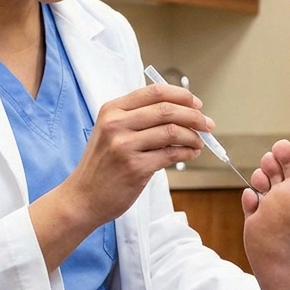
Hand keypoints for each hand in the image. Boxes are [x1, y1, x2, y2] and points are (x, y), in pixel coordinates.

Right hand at [61, 83, 210, 227]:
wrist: (82, 198)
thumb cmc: (101, 166)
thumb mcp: (110, 132)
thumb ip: (137, 118)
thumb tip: (180, 112)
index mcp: (112, 110)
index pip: (154, 92)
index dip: (181, 96)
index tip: (196, 104)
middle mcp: (116, 124)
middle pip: (167, 110)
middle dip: (194, 116)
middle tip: (207, 124)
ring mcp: (125, 146)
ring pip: (173, 131)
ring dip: (193, 137)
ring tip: (199, 142)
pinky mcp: (135, 167)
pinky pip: (171, 154)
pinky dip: (187, 152)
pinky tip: (191, 153)